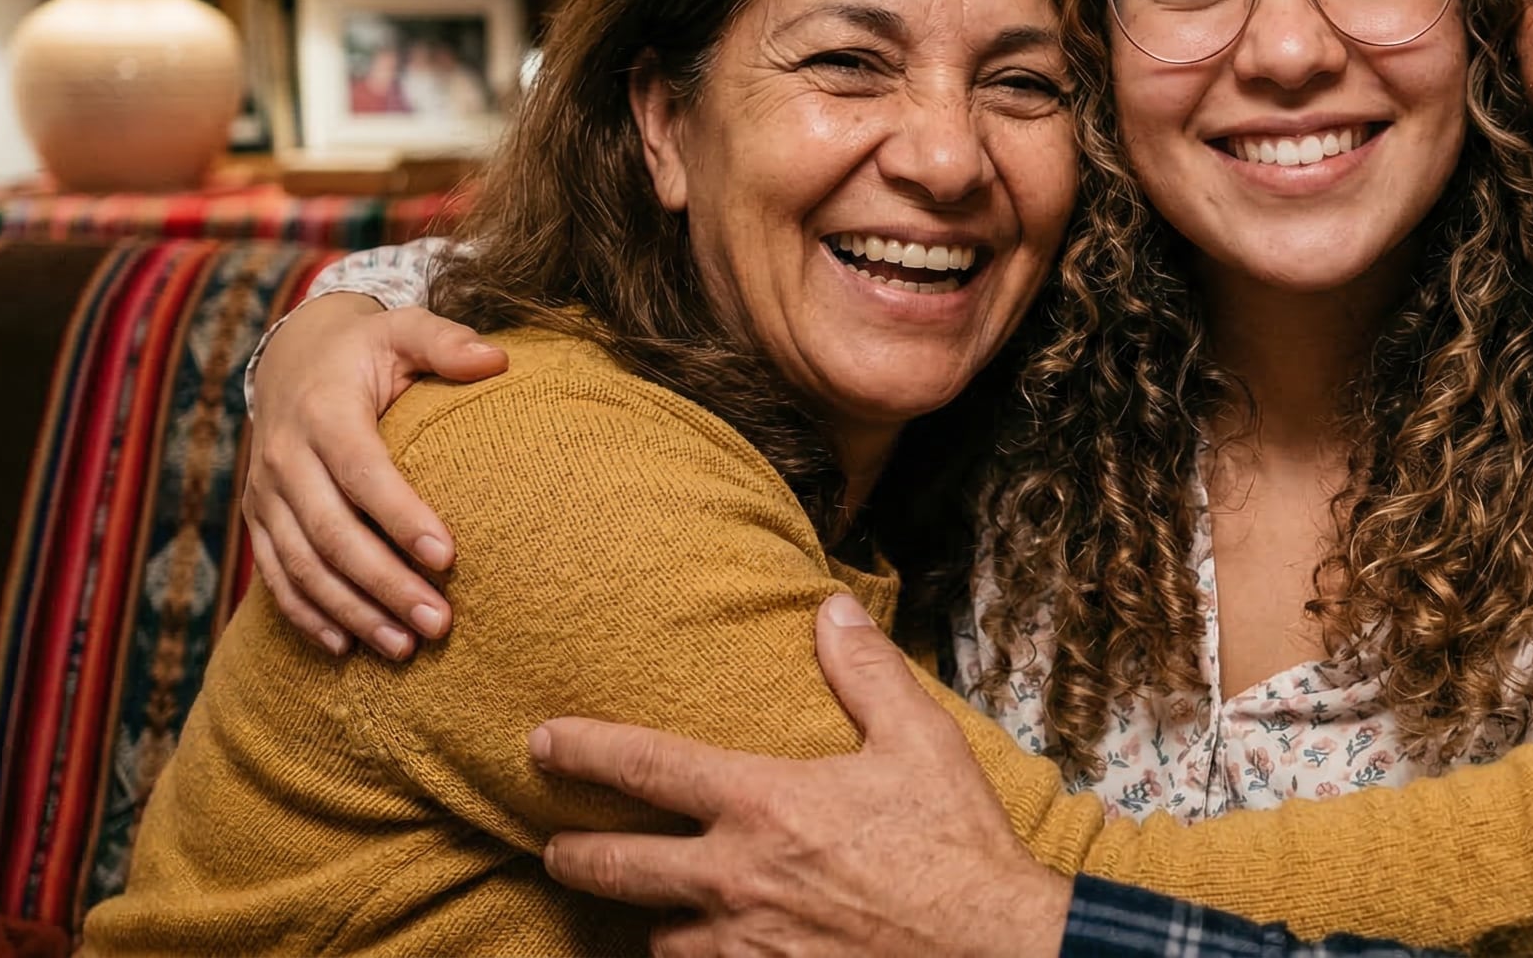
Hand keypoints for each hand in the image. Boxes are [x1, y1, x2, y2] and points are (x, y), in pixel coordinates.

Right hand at [241, 292, 504, 657]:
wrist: (289, 357)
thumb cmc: (366, 349)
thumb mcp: (403, 329)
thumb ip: (446, 342)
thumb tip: (498, 360)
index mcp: (324, 412)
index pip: (363, 472)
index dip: (401, 515)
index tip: (448, 556)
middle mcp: (285, 458)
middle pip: (332, 533)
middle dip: (385, 584)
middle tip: (440, 624)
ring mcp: (265, 494)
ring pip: (302, 566)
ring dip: (352, 611)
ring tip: (405, 648)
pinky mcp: (258, 519)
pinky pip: (276, 577)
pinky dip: (307, 615)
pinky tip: (346, 647)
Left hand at [534, 593, 1070, 957]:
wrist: (991, 947)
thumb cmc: (956, 845)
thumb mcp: (920, 742)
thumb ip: (866, 673)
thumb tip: (831, 608)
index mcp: (764, 804)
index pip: (647, 767)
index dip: (585, 750)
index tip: (542, 741)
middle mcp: (736, 878)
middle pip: (617, 868)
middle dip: (574, 856)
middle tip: (555, 848)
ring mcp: (745, 945)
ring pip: (659, 938)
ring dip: (655, 921)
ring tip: (657, 911)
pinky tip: (712, 951)